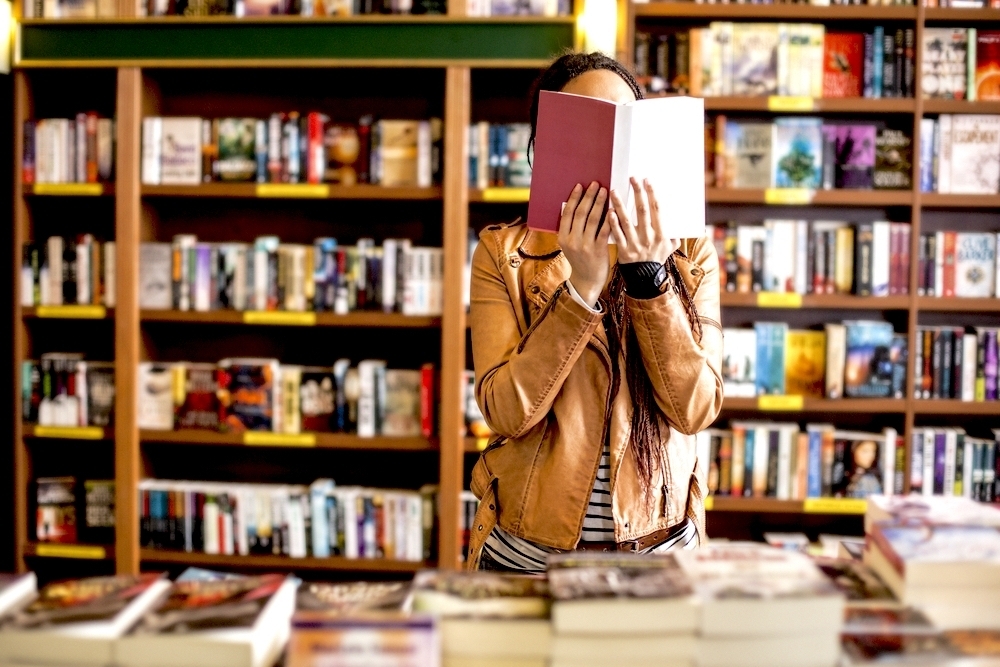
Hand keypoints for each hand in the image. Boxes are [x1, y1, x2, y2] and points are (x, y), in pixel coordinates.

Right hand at [558, 181, 611, 306]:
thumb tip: (574, 206)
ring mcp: (585, 246)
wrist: (586, 281)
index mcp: (562, 237)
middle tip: (595, 184)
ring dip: (599, 203)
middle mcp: (572, 240)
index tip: (580, 186)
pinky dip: (609, 219)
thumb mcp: (569, 245)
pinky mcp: (598, 250)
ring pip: (592, 219)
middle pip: (580, 213)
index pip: (567, 213)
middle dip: (588, 196)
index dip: (574, 198)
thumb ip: (570, 228)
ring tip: (605, 191)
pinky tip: (613, 209)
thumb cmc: (580, 260)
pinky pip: (604, 231)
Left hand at [609, 177, 680, 263]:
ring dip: (620, 205)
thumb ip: (674, 233)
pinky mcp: (623, 250)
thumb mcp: (670, 247)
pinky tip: (609, 211)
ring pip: (626, 220)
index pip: (657, 210)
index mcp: (661, 234)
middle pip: (642, 211)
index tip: (647, 181)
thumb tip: (680, 218)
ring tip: (614, 191)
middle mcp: (648, 237)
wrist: (645, 278)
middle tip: (632, 179)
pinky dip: (613, 223)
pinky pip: (617, 234)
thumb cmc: (657, 259)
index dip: (652, 194)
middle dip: (637, 193)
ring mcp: (635, 244)